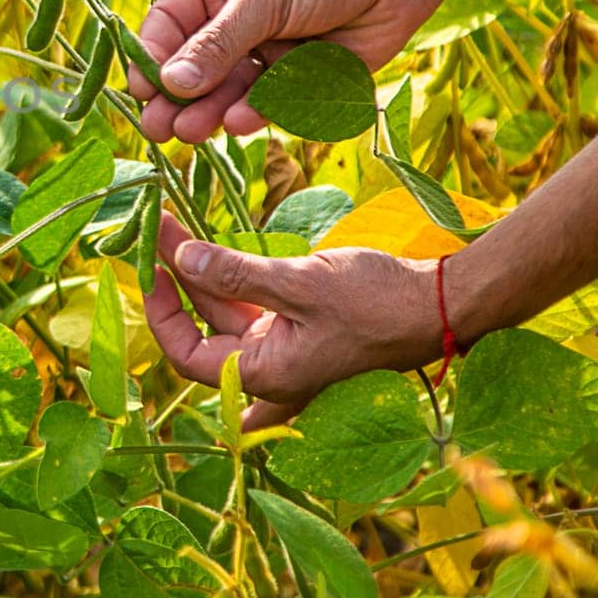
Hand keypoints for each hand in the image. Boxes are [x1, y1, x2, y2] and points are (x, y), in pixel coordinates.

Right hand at [129, 0, 441, 143]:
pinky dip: (253, 114)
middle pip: (192, 70)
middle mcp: (232, 24)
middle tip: (157, 130)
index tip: (141, 92)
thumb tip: (170, 84)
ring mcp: (264, 53)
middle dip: (175, 99)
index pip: (166, 30)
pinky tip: (238, 122)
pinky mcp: (298, 78)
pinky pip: (268, 103)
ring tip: (192, 133)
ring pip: (226, 92)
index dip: (151, 61)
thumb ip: (217, 44)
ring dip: (208, 112)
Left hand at [144, 214, 441, 428]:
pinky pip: (255, 305)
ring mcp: (289, 350)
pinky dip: (233, 278)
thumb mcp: (301, 283)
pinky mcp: (304, 327)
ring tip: (175, 222)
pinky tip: (213, 250)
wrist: (448, 303)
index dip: (162, 313)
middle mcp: (273, 370)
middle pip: (205, 326)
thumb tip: (181, 258)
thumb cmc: (379, 301)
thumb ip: (236, 275)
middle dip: (178, 277)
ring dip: (203, 270)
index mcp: (267, 375)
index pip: (188, 356)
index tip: (149, 268)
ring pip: (228, 312)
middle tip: (156, 226)